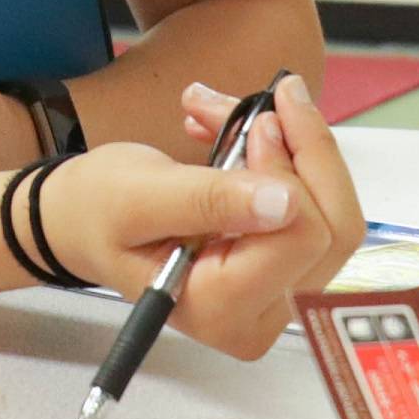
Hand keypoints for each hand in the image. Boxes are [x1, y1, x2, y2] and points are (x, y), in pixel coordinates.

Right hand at [32, 75, 368, 358]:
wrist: (84, 221)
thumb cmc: (97, 212)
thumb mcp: (139, 197)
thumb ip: (208, 201)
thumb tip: (285, 201)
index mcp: (221, 310)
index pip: (300, 237)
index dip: (288, 170)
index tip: (255, 122)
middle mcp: (260, 317)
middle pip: (333, 230)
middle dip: (303, 151)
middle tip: (264, 101)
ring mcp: (279, 297)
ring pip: (334, 214)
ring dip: (295, 148)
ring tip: (235, 112)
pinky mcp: (287, 269)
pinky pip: (320, 209)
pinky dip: (290, 160)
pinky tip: (241, 133)